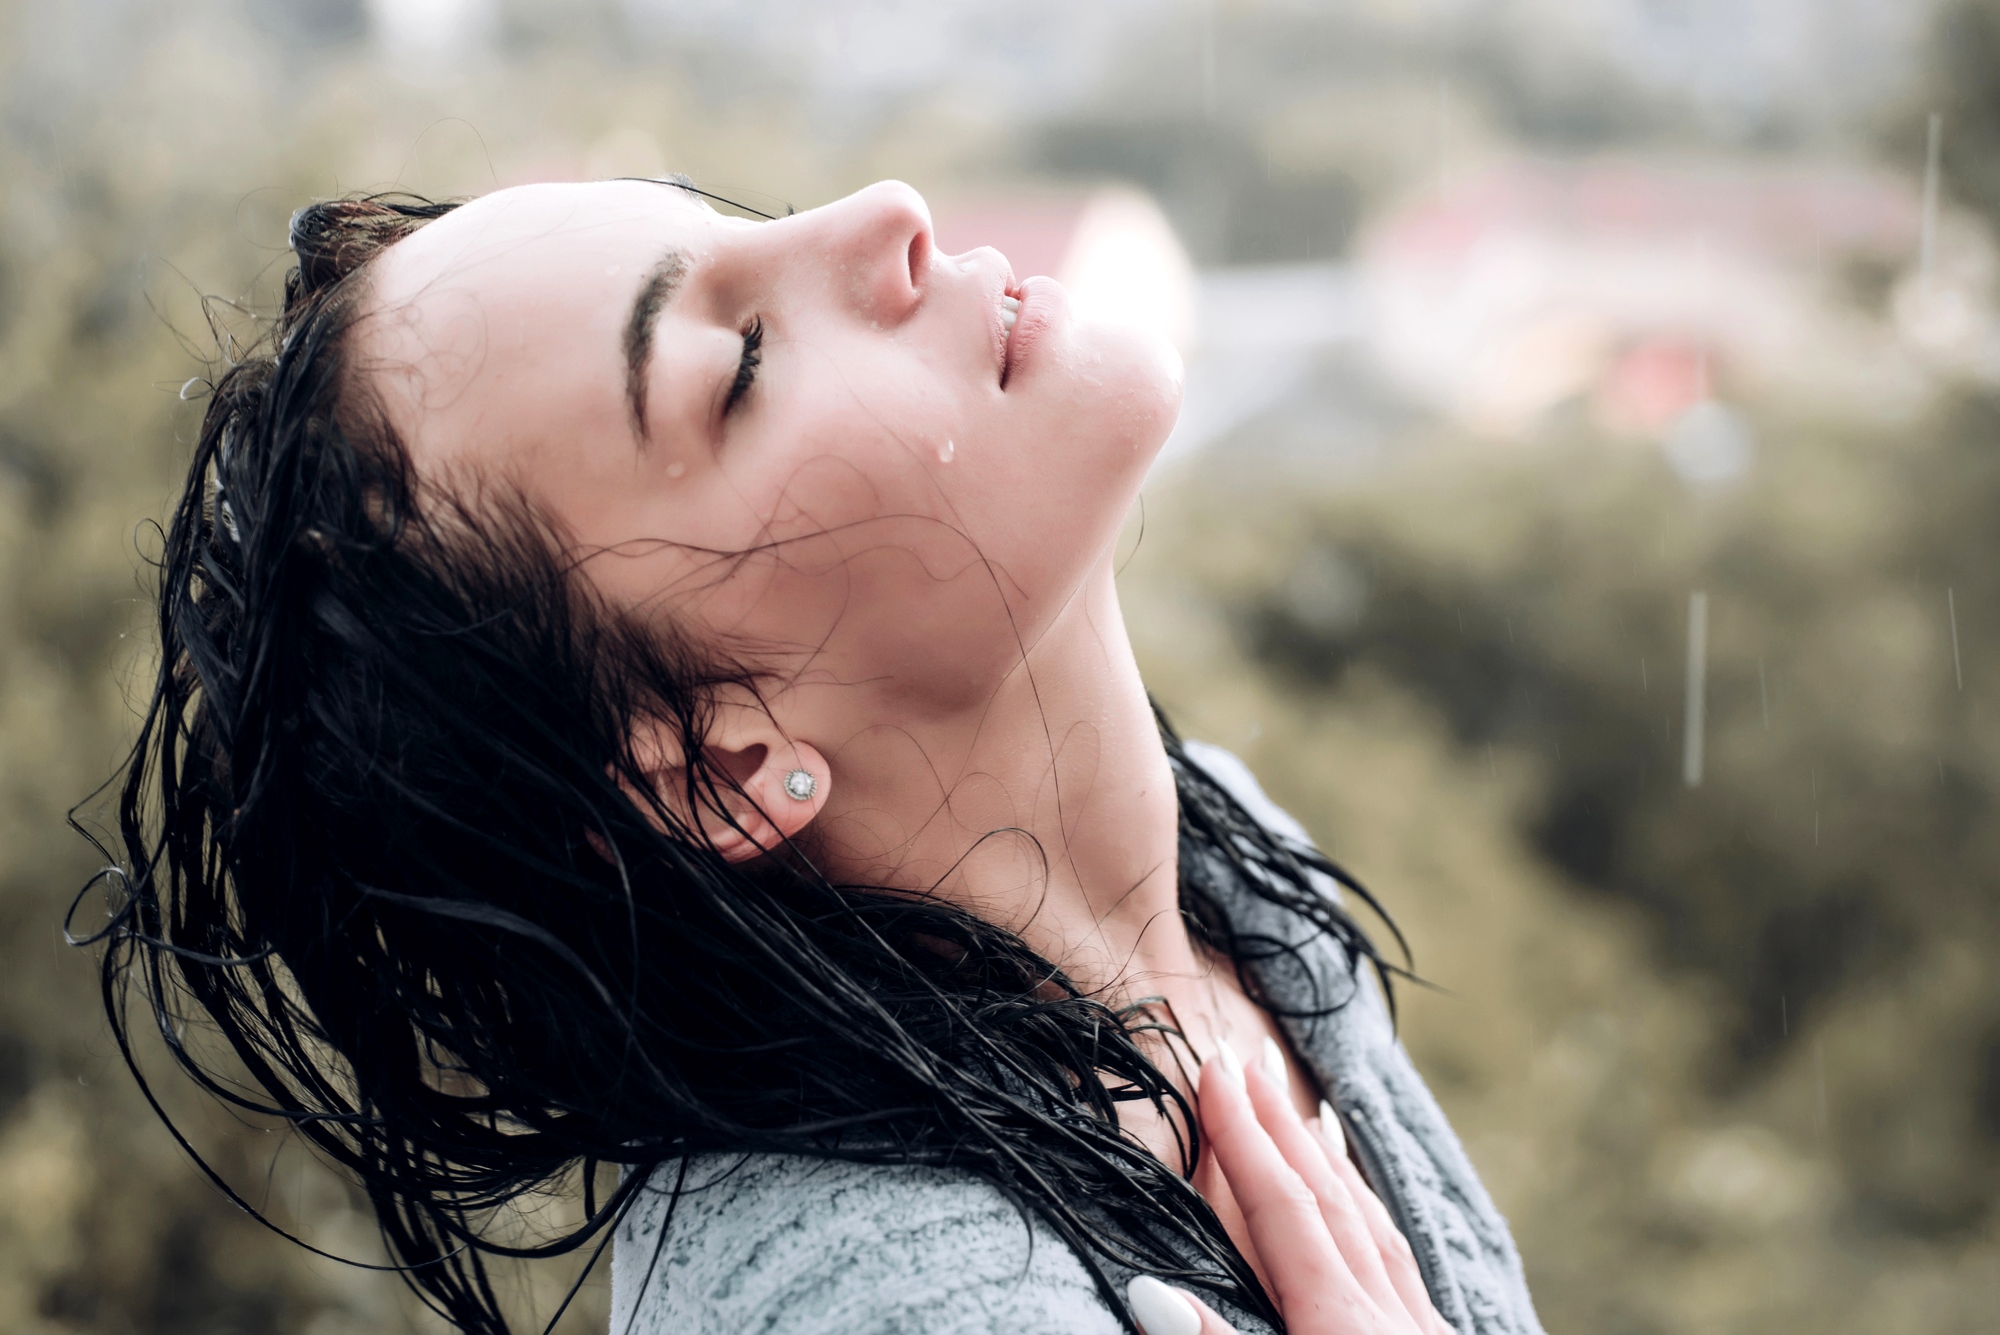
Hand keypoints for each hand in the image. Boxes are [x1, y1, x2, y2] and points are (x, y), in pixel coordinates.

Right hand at [1128, 1040, 1450, 1334]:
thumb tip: (1151, 1289)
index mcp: (1339, 1326)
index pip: (1280, 1206)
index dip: (1242, 1135)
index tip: (1215, 1067)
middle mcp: (1389, 1318)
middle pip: (1329, 1199)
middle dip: (1282, 1126)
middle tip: (1250, 1061)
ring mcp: (1424, 1334)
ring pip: (1376, 1227)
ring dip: (1332, 1165)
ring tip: (1306, 1117)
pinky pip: (1406, 1267)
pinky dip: (1376, 1223)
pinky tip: (1370, 1218)